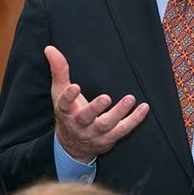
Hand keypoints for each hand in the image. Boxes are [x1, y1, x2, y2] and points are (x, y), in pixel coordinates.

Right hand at [46, 45, 148, 162]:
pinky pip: (123, 130)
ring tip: (130, 98)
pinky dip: (134, 120)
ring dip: (119, 112)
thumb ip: (58, 71)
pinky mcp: (108, 139)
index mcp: (66, 112)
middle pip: (87, 118)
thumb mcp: (59, 92)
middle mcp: (79, 125)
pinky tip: (144, 108)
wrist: (73, 145)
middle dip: (96, 108)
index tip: (75, 86)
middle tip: (106, 97)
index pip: (64, 105)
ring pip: (106, 125)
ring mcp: (94, 134)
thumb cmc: (68, 112)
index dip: (69, 96)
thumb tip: (50, 48)